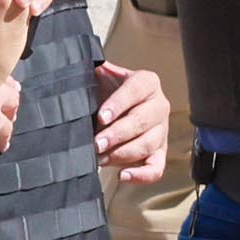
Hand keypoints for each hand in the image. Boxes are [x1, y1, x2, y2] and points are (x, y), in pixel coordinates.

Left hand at [92, 56, 176, 184]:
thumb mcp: (102, 76)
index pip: (135, 91)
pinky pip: (156, 167)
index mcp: (147, 82)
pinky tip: (122, 176)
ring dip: (122, 154)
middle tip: (97, 143)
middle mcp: (159, 105)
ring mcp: (161, 130)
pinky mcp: (159, 152)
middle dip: (117, 135)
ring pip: (147, 144)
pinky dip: (142, 175)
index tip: (101, 116)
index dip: (118, 104)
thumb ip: (93, 69)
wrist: (114, 107)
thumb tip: (78, 64)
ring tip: (100, 157)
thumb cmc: (107, 91)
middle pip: (142, 122)